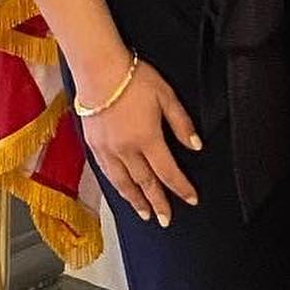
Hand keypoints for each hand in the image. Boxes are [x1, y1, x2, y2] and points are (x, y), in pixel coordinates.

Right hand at [78, 58, 201, 226]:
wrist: (98, 70)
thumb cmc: (134, 79)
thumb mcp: (166, 95)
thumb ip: (181, 123)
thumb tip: (196, 145)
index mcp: (147, 139)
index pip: (168, 172)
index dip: (181, 188)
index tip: (191, 199)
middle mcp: (126, 150)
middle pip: (145, 183)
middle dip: (158, 202)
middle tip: (165, 219)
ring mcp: (107, 150)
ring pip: (124, 183)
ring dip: (136, 201)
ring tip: (145, 213)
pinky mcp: (93, 146)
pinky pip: (107, 174)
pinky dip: (117, 187)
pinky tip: (122, 191)